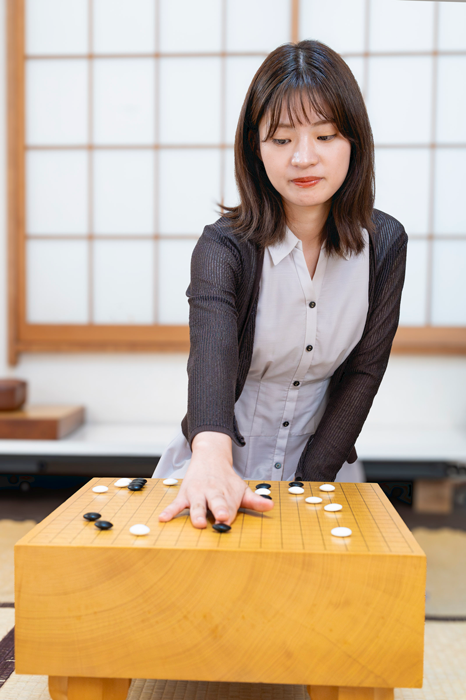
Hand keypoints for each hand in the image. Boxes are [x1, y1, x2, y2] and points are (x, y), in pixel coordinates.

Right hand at [158, 431, 273, 527]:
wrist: (210, 458)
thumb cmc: (226, 480)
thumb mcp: (241, 488)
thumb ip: (255, 500)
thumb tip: (271, 506)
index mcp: (226, 495)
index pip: (230, 508)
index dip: (229, 514)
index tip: (229, 520)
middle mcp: (212, 495)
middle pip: (216, 503)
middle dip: (219, 510)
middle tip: (222, 517)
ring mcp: (197, 495)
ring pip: (197, 506)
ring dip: (198, 514)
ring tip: (198, 523)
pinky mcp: (185, 495)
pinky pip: (176, 505)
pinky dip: (169, 511)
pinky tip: (163, 519)